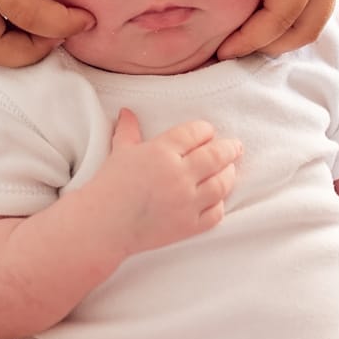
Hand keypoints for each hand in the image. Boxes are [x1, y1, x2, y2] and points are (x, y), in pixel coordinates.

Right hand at [91, 109, 241, 255]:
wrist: (103, 226)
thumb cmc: (109, 185)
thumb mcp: (120, 152)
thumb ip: (128, 130)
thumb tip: (127, 112)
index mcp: (162, 151)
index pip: (197, 132)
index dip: (206, 131)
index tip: (208, 133)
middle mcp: (179, 174)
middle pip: (216, 155)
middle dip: (230, 149)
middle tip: (236, 147)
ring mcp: (186, 201)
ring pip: (222, 183)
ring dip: (229, 174)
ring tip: (229, 170)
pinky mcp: (189, 225)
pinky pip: (216, 212)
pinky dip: (219, 204)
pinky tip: (217, 198)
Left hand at [217, 0, 338, 58]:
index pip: (282, 15)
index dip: (251, 38)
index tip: (220, 49)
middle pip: (302, 29)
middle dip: (266, 47)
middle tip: (226, 52)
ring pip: (311, 20)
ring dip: (279, 37)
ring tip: (241, 40)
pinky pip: (312, 3)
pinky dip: (288, 19)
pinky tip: (259, 13)